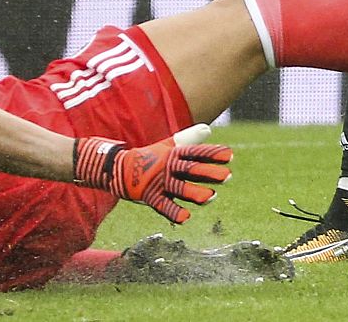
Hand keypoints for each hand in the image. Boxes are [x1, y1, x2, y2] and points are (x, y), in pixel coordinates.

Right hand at [73, 126, 231, 223]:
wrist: (117, 167)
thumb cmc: (149, 157)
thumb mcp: (168, 146)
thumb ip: (189, 140)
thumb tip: (208, 129)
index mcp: (173, 154)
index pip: (195, 152)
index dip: (212, 153)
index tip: (230, 155)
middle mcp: (167, 167)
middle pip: (190, 170)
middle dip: (208, 173)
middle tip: (227, 176)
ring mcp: (158, 182)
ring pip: (179, 189)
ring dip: (195, 193)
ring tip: (211, 197)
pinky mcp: (149, 196)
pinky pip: (162, 205)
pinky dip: (173, 212)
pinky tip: (186, 217)